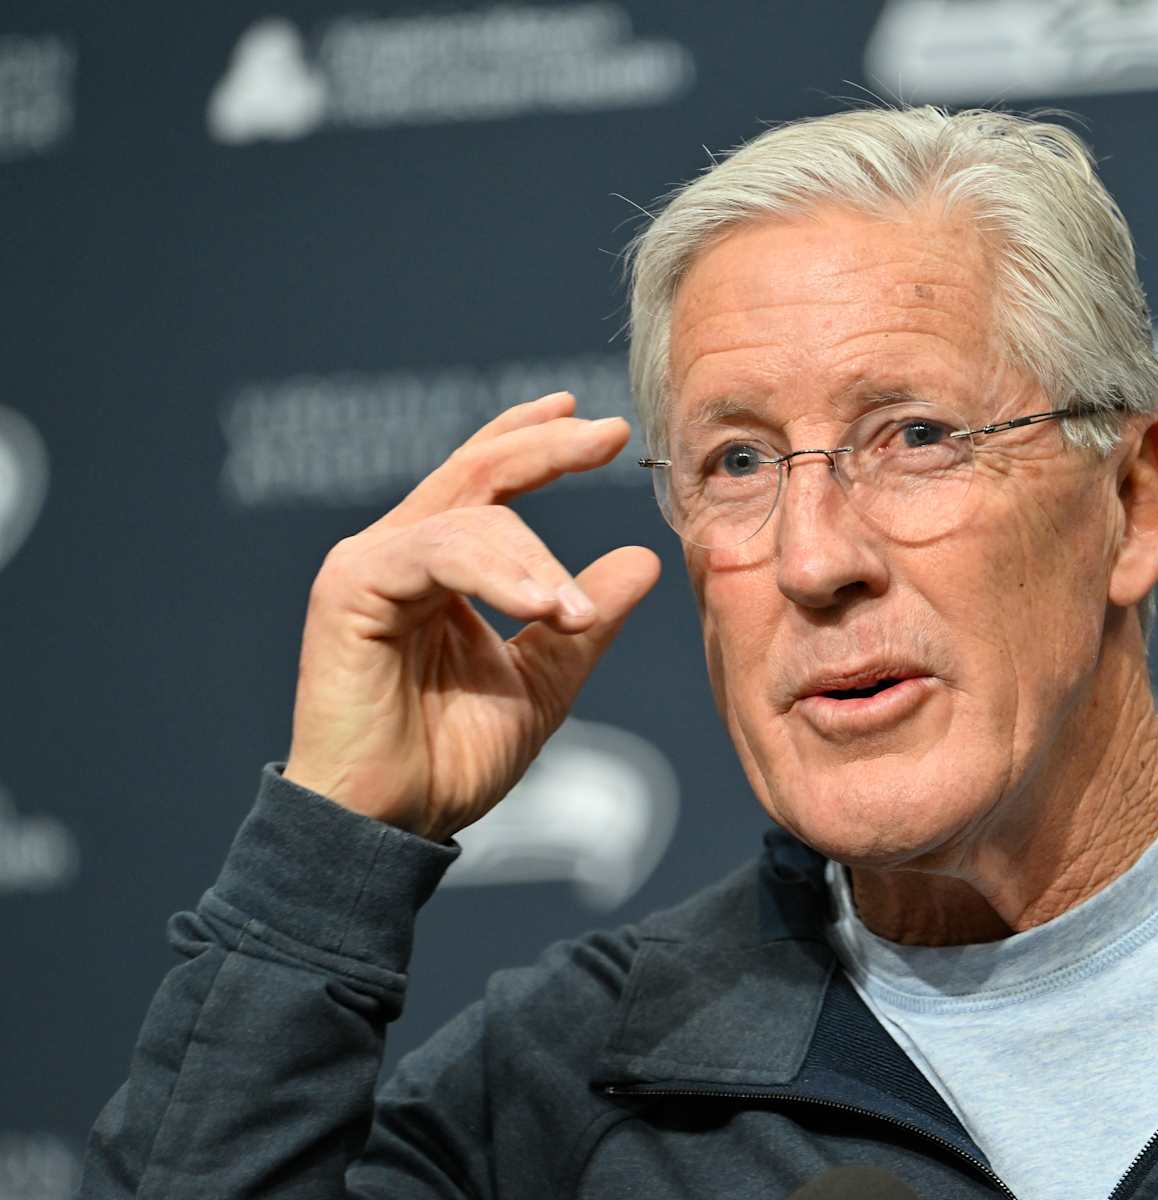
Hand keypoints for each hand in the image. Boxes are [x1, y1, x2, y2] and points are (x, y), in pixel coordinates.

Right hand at [281, 391, 660, 841]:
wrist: (393, 822)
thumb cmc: (451, 757)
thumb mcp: (543, 680)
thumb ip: (588, 623)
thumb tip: (644, 559)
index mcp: (439, 565)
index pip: (488, 478)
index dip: (539, 442)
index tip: (606, 428)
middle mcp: (400, 551)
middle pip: (478, 470)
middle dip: (547, 448)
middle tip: (609, 435)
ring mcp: (369, 564)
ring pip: (470, 519)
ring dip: (537, 560)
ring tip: (577, 612)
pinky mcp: (350, 588)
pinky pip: (436, 552)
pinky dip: (499, 573)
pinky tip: (545, 605)